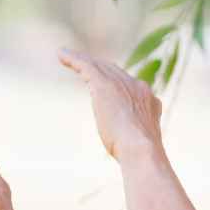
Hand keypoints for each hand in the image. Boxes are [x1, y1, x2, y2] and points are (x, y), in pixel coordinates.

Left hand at [57, 47, 162, 161]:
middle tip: (84, 64)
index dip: (117, 84)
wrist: (141, 150)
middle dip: (99, 67)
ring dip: (82, 59)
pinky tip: (61, 55)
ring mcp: (122, 84)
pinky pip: (87, 66)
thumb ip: (133, 135)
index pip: (131, 86)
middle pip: (114, 71)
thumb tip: (125, 146)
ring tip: (65, 55)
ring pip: (99, 66)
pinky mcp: (105, 85)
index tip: (107, 86)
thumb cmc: (140, 155)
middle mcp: (137, 87)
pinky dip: (74, 59)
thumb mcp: (139, 143)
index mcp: (149, 100)